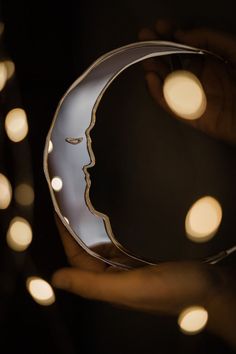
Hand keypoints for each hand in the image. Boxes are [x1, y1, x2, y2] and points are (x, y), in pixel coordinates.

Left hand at [52, 218, 219, 314]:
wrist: (212, 288)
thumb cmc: (176, 289)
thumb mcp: (132, 287)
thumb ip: (94, 285)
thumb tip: (56, 280)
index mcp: (109, 286)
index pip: (77, 259)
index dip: (65, 237)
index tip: (58, 213)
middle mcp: (116, 278)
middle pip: (87, 252)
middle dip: (76, 231)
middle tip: (70, 205)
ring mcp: (129, 269)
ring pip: (102, 247)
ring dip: (91, 230)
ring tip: (83, 209)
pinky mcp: (143, 261)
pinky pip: (119, 245)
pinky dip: (110, 233)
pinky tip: (109, 221)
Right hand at [139, 20, 235, 144]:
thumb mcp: (234, 49)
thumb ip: (209, 38)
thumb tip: (182, 34)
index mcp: (212, 60)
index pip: (186, 47)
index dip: (171, 36)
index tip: (160, 27)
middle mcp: (201, 77)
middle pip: (172, 63)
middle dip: (157, 50)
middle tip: (145, 39)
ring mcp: (195, 96)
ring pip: (168, 84)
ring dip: (154, 70)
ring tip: (146, 58)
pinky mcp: (192, 115)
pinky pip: (171, 105)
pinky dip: (159, 93)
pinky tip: (152, 79)